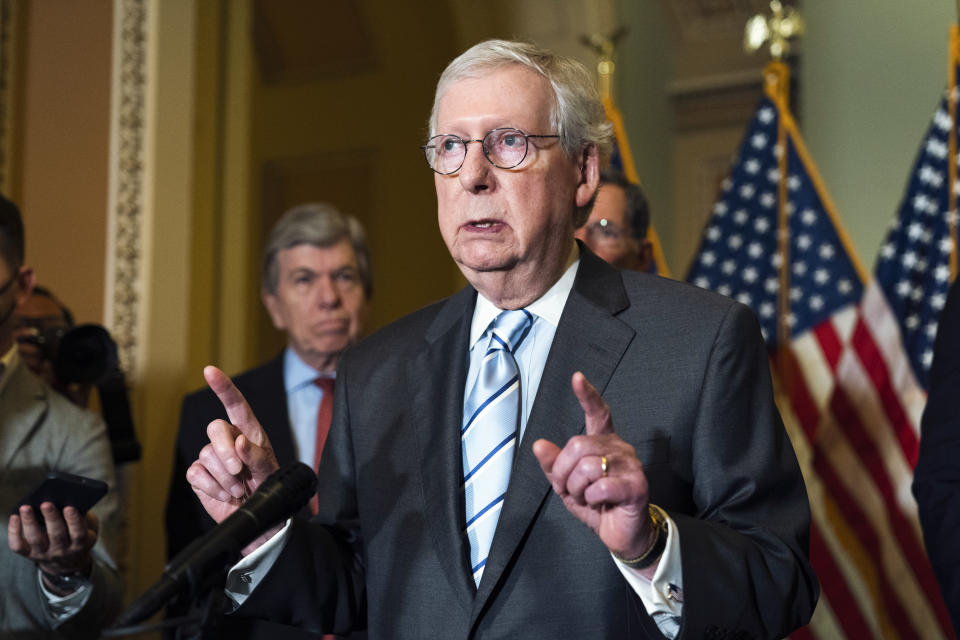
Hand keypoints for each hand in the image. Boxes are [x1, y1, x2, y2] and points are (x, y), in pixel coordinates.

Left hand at [8, 502, 97, 591]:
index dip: (74, 521)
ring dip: (30, 522)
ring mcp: (44, 554)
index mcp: (80, 544)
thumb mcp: (89, 528)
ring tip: (26, 507)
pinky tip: (15, 517)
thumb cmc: (77, 535)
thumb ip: (81, 516)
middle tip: (46, 503)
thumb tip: (65, 498)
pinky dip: (14, 532)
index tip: (69, 507)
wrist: (67, 562)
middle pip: (56, 535)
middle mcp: (62, 551)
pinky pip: (19, 546)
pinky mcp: (29, 554)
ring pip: (36, 539)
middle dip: (51, 518)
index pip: (78, 534)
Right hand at [186, 366, 279, 543]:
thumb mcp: (271, 474)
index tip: (210, 371)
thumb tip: (239, 442)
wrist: (261, 522)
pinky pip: (196, 474)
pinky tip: (225, 495)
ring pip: (206, 454)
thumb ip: (257, 457)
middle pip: (215, 428)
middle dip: (225, 450)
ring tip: (239, 490)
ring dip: (224, 477)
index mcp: (250, 434)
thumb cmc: (270, 491)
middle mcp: (229, 441)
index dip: (223, 387)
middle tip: (239, 472)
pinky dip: (211, 487)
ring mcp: (212, 458)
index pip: (236, 405)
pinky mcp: (200, 477)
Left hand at [533, 372, 658, 571]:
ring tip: (587, 498)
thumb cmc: (597, 505)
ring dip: (577, 489)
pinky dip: (592, 499)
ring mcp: (630, 465)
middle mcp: (619, 448)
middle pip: (577, 445)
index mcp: (603, 443)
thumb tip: (539, 444)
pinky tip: (601, 503)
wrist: (621, 534)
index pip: (598, 413)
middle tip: (571, 490)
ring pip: (587, 466)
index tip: (577, 378)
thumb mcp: (567, 485)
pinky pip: (601, 486)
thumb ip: (554, 465)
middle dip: (564, 472)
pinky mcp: (637, 485)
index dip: (587, 395)